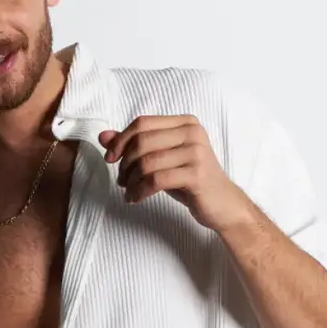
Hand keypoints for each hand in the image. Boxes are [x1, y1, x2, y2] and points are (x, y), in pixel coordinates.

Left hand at [98, 115, 251, 231]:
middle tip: (121, 181)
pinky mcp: (196, 174)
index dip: (121, 140)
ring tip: (129, 192)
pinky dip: (140, 191)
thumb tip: (103, 137)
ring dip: (131, 180)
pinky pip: (156, 180)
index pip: (142, 123)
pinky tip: (136, 199)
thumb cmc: (190, 180)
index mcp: (185, 122)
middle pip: (142, 141)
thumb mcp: (161, 159)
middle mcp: (192, 132)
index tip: (110, 159)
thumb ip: (134, 145)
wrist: (223, 205)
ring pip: (147, 162)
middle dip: (125, 163)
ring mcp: (196, 152)